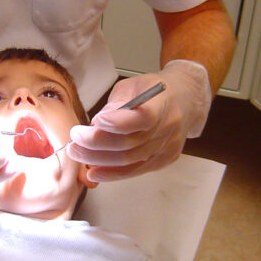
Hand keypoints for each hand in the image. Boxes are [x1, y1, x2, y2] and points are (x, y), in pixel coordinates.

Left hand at [66, 60, 211, 181]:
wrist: (186, 99)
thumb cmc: (155, 90)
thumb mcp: (134, 86)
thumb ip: (115, 105)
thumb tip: (94, 125)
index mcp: (163, 103)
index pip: (142, 117)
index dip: (117, 122)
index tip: (94, 121)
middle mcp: (168, 128)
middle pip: (129, 143)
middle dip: (96, 144)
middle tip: (74, 139)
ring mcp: (167, 147)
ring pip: (129, 160)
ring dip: (99, 160)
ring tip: (77, 153)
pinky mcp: (163, 160)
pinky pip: (135, 171)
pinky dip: (113, 174)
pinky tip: (94, 172)